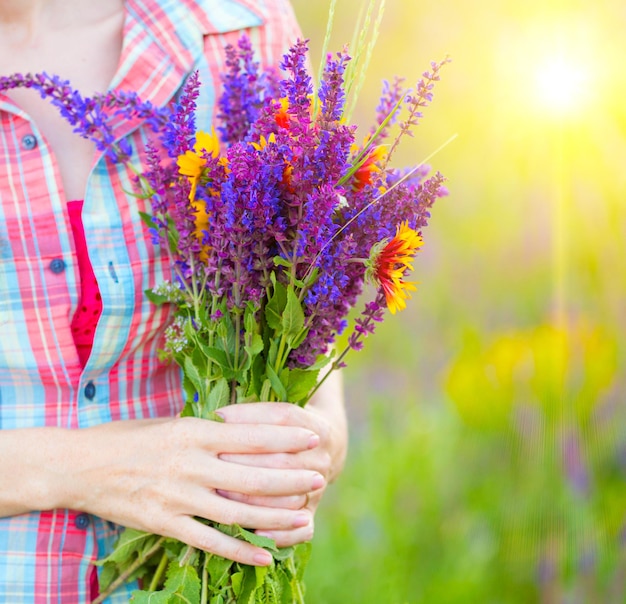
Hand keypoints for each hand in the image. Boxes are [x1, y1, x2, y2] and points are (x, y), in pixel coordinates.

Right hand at [49, 416, 325, 565]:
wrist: (79, 466)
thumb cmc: (125, 438)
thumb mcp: (168, 424)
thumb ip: (204, 432)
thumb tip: (237, 433)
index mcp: (193, 432)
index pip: (249, 434)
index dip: (284, 436)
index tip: (310, 436)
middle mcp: (190, 464)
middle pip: (252, 475)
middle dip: (290, 477)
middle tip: (319, 476)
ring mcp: (178, 497)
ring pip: (238, 510)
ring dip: (275, 515)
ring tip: (304, 515)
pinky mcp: (165, 524)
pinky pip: (210, 541)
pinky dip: (240, 549)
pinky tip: (265, 554)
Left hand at [215, 376, 347, 546]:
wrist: (318, 447)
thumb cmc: (280, 428)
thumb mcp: (271, 414)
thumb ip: (248, 415)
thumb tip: (214, 417)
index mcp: (312, 425)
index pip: (282, 419)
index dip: (249, 418)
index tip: (217, 421)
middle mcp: (320, 456)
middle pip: (282, 461)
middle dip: (245, 464)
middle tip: (213, 466)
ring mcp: (319, 487)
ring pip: (288, 497)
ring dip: (255, 499)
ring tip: (222, 497)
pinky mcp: (312, 514)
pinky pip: (301, 529)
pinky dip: (279, 533)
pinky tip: (254, 533)